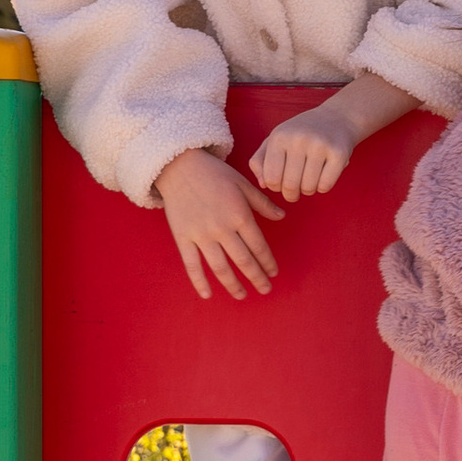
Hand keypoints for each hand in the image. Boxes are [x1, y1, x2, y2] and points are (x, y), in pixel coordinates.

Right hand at [154, 146, 285, 301]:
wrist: (179, 165)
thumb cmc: (214, 174)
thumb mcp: (243, 184)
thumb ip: (262, 203)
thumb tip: (282, 216)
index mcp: (240, 215)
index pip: (259, 246)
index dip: (268, 262)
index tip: (273, 272)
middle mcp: (222, 228)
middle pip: (243, 261)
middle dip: (257, 278)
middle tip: (266, 290)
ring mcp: (201, 235)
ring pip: (220, 267)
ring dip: (233, 285)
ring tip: (242, 295)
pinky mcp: (183, 237)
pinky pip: (192, 265)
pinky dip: (200, 281)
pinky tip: (208, 295)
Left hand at [249, 98, 357, 200]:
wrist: (337, 117)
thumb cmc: (300, 133)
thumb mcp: (275, 140)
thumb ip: (259, 161)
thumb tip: (263, 184)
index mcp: (279, 137)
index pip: (271, 179)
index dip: (275, 187)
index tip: (281, 183)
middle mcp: (298, 140)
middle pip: (290, 186)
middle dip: (291, 194)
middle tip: (295, 190)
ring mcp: (320, 146)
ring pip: (308, 188)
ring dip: (308, 191)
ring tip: (308, 180)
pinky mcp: (339, 154)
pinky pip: (326, 186)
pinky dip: (323, 188)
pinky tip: (322, 177)